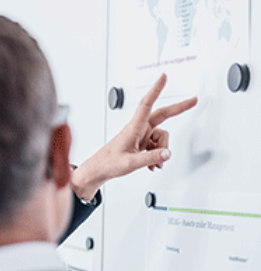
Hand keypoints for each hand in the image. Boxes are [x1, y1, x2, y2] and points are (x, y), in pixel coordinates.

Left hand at [72, 74, 197, 199]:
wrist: (99, 169)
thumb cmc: (109, 163)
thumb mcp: (130, 163)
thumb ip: (150, 158)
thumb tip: (167, 153)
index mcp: (133, 128)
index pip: (146, 104)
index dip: (155, 90)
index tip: (163, 77)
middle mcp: (138, 129)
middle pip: (162, 115)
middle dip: (178, 109)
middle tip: (194, 100)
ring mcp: (140, 135)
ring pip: (161, 136)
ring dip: (161, 150)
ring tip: (153, 163)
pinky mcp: (141, 142)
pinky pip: (157, 145)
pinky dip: (157, 155)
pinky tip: (151, 164)